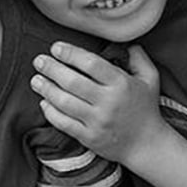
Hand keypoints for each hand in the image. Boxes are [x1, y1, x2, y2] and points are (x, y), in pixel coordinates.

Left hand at [31, 42, 164, 164]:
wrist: (147, 145)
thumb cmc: (146, 107)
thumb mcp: (151, 78)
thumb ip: (138, 57)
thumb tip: (126, 41)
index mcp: (121, 83)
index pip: (91, 64)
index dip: (70, 53)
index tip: (55, 47)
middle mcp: (108, 102)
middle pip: (73, 82)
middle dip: (52, 69)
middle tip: (38, 60)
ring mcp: (97, 122)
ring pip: (65, 103)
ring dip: (47, 89)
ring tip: (35, 79)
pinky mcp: (89, 138)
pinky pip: (64, 124)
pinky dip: (51, 112)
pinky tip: (43, 102)